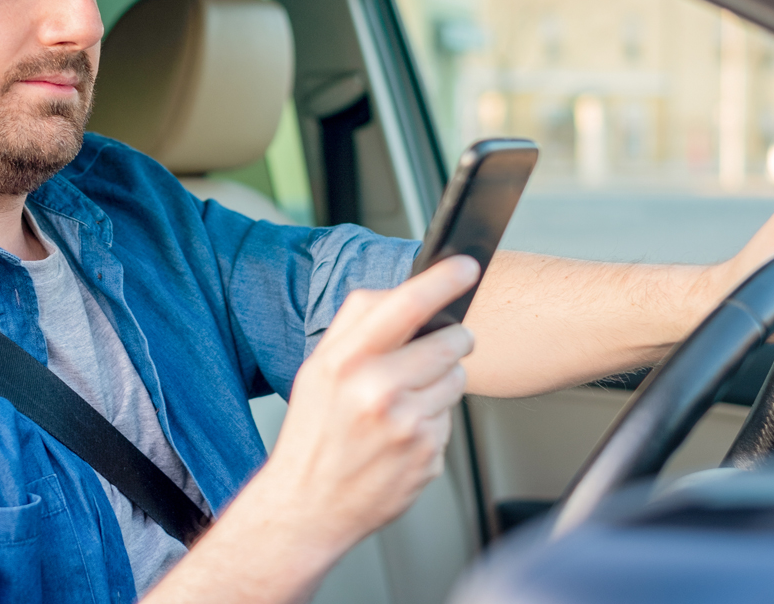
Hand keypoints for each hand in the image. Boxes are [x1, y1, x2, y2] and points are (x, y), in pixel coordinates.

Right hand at [258, 256, 477, 555]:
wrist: (308, 507)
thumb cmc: (313, 435)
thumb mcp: (316, 370)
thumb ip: (355, 326)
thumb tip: (399, 290)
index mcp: (345, 363)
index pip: (406, 305)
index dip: (443, 280)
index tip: (465, 267)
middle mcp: (377, 392)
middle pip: (450, 342)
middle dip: (450, 341)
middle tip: (430, 354)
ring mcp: (407, 426)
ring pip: (457, 379)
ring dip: (441, 383)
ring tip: (403, 402)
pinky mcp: (429, 455)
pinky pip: (451, 417)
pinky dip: (434, 420)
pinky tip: (403, 434)